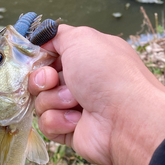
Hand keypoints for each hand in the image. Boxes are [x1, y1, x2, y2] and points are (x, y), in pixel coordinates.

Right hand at [29, 25, 164, 164]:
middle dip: (42, 79)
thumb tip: (41, 38)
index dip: (40, 57)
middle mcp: (81, 81)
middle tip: (54, 81)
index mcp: (86, 58)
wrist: (126, 119)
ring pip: (40, 101)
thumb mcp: (82, 39)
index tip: (38, 58)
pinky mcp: (69, 130)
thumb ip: (58, 34)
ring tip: (76, 103)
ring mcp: (74, 107)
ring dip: (54, 100)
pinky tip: (78, 120)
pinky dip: (59, 120)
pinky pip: (47, 124)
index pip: (50, 55)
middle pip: (40, 78)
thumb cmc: (107, 74)